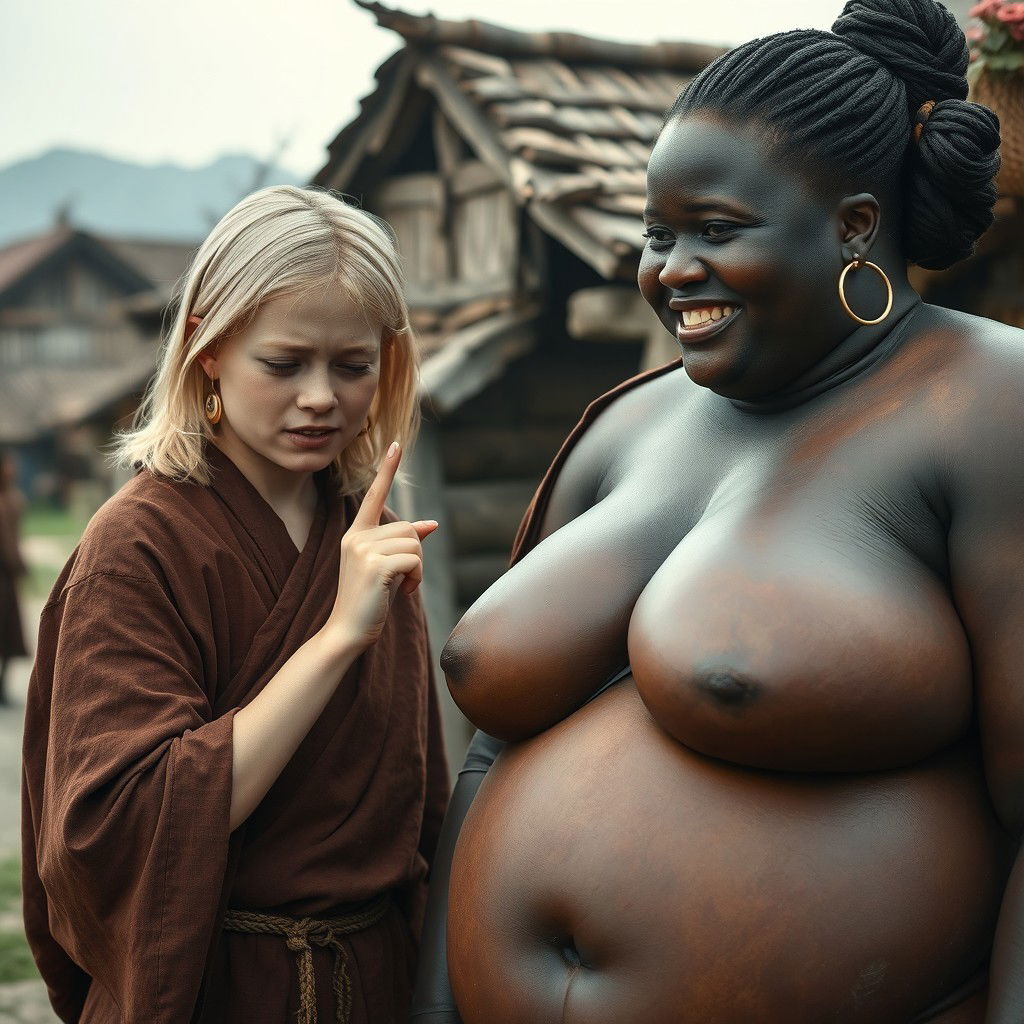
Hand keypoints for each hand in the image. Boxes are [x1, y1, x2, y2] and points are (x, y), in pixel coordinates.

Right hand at [327, 441, 437, 651]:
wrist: (347, 631)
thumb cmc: (370, 600)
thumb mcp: (389, 567)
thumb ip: (407, 543)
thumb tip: (432, 524)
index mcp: (357, 534)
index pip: (375, 495)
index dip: (387, 469)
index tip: (395, 444)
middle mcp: (356, 536)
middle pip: (409, 529)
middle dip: (416, 555)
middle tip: (402, 579)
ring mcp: (363, 549)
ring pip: (415, 544)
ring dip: (419, 569)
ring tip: (401, 586)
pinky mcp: (374, 565)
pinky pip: (415, 559)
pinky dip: (418, 578)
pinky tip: (404, 592)